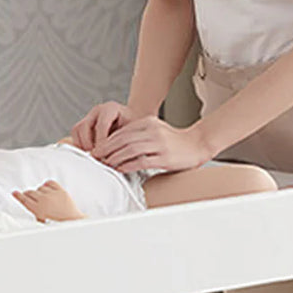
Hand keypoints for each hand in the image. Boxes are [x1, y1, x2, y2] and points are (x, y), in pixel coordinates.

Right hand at [12, 181, 85, 221]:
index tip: (14, 193)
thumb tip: (31, 208)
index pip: (24, 200)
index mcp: (38, 210)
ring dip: (39, 191)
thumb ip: (35, 214)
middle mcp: (44, 200)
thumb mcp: (42, 223)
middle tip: (29, 196)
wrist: (73, 222)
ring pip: (40, 188)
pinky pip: (50, 183)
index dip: (18, 196)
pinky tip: (47, 189)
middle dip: (28, 194)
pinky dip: (47, 185)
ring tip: (42, 197)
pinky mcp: (60, 190)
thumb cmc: (58, 224)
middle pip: (30, 192)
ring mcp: (52, 194)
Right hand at [70, 101, 140, 150]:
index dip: (101, 142)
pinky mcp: (84, 126)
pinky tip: (90, 155)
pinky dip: (80, 146)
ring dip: (82, 146)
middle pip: (84, 126)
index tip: (105, 156)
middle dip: (89, 145)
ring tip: (93, 157)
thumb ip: (125, 141)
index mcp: (111, 108)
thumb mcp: (134, 133)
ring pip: (77, 130)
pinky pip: (75, 135)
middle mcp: (97, 110)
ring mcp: (89, 117)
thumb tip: (115, 156)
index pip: (101, 125)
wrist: (133, 125)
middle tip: (97, 158)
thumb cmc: (135, 130)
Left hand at [92, 117, 212, 172]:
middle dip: (106, 149)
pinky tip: (119, 170)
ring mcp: (158, 144)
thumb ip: (139, 134)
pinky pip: (141, 161)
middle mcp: (152, 131)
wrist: (197, 145)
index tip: (96, 149)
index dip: (107, 141)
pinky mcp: (164, 158)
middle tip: (95, 158)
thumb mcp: (156, 131)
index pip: (122, 131)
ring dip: (115, 158)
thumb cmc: (175, 142)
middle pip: (123, 140)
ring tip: (104, 165)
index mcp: (148, 122)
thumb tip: (118, 146)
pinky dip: (128, 166)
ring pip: (130, 150)